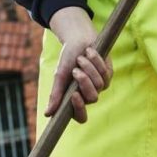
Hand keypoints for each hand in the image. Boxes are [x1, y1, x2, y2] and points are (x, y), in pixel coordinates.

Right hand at [45, 6, 112, 123]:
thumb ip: (56, 94)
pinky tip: (89, 52)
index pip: (81, 117)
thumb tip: (47, 114)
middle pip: (92, 98)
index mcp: (76, 99)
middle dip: (84, 82)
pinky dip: (95, 61)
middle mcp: (89, 95)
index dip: (79, 108)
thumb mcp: (60, 76)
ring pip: (99, 85)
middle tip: (75, 70)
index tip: (74, 94)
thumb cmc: (67, 59)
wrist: (78, 39)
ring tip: (80, 58)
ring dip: (88, 68)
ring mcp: (100, 85)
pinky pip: (104, 72)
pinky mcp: (108, 74)